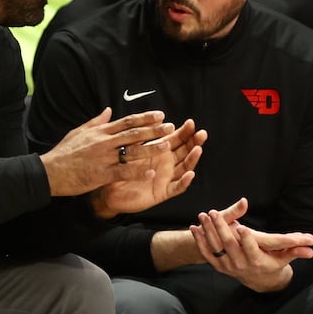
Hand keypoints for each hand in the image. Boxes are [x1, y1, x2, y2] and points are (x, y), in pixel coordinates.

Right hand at [40, 108, 177, 196]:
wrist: (50, 171)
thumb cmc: (64, 152)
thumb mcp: (78, 132)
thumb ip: (96, 121)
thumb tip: (108, 109)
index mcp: (100, 132)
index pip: (127, 122)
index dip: (145, 118)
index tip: (160, 115)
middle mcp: (104, 143)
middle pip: (133, 134)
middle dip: (153, 130)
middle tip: (170, 127)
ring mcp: (103, 158)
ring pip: (131, 152)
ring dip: (150, 148)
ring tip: (166, 146)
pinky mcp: (100, 174)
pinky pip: (122, 172)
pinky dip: (136, 172)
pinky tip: (149, 172)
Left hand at [91, 119, 205, 217]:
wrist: (111, 192)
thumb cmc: (120, 170)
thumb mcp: (130, 150)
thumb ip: (139, 137)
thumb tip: (148, 121)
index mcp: (159, 152)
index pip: (177, 139)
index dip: (185, 132)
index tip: (191, 122)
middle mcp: (166, 164)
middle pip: (185, 152)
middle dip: (194, 142)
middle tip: (201, 133)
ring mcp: (166, 178)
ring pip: (184, 168)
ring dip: (192, 158)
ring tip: (198, 149)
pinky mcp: (163, 192)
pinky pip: (176, 187)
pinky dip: (184, 181)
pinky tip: (189, 174)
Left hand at [190, 198, 312, 291]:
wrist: (258, 280)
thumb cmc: (272, 264)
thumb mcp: (284, 258)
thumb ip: (295, 250)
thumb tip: (312, 246)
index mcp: (257, 261)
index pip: (251, 249)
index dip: (246, 240)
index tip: (241, 227)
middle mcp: (240, 265)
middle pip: (229, 245)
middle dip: (220, 228)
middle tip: (215, 212)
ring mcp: (228, 266)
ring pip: (216, 247)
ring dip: (208, 231)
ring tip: (203, 216)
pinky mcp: (219, 265)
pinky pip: (207, 253)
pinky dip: (199, 241)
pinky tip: (194, 228)